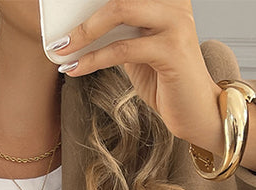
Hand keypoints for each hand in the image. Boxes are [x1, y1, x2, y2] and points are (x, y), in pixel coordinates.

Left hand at [50, 0, 221, 148]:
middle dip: (84, 14)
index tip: (68, 5)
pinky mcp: (172, 50)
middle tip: (59, 36)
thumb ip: (118, 30)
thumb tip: (79, 25)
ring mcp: (176, 23)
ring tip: (63, 51)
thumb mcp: (137, 48)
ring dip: (84, 33)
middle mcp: (174, 3)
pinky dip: (94, 60)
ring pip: (119, 11)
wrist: (196, 111)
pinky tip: (76, 69)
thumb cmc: (166, 79)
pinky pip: (122, 49)